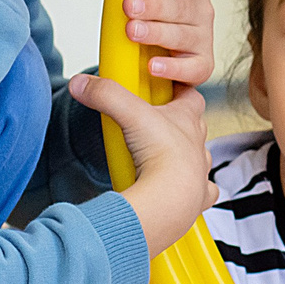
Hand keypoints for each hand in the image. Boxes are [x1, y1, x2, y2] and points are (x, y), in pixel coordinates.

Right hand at [68, 72, 212, 253]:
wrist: (172, 200)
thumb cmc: (162, 156)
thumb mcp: (130, 115)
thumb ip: (106, 95)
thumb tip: (81, 83)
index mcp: (188, 120)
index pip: (191, 96)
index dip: (180, 90)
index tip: (167, 88)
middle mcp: (198, 145)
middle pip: (195, 127)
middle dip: (181, 124)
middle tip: (158, 124)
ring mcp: (200, 172)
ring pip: (198, 159)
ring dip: (185, 157)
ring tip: (163, 158)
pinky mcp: (198, 198)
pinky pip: (203, 193)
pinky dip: (195, 192)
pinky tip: (180, 191)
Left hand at [123, 0, 215, 93]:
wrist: (162, 53)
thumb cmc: (155, 15)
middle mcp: (201, 12)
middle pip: (181, 7)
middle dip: (154, 5)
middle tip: (129, 4)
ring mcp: (202, 40)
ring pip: (182, 36)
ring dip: (156, 33)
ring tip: (132, 31)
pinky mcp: (201, 67)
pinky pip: (191, 69)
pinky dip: (172, 68)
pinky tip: (153, 65)